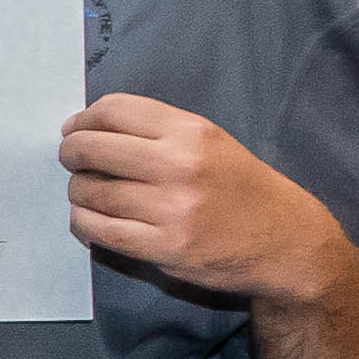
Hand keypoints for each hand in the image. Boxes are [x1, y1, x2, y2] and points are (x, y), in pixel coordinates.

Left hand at [62, 93, 343, 300]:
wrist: (288, 243)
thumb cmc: (245, 189)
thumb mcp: (212, 143)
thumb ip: (157, 131)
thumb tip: (88, 128)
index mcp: (192, 132)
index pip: (113, 111)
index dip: (83, 120)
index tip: (75, 129)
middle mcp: (179, 165)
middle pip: (91, 148)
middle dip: (71, 153)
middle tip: (73, 160)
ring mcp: (170, 209)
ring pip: (88, 191)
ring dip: (78, 190)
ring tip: (88, 191)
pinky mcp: (163, 247)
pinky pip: (97, 229)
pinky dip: (83, 221)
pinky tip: (90, 218)